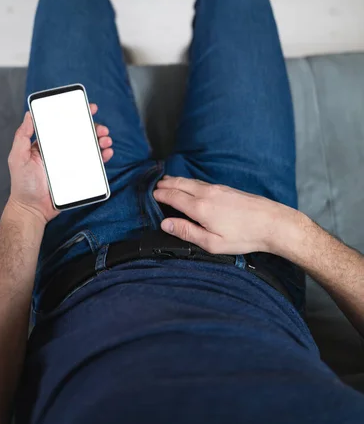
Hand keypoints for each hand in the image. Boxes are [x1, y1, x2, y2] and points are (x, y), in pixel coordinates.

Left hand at [7, 103, 113, 224]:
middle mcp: (61, 151)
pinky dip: (103, 157)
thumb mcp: (18, 157)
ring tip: (106, 140)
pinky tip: (107, 153)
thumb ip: (22, 136)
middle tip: (101, 128)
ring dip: (101, 140)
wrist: (32, 209)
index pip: (64, 125)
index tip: (88, 108)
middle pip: (81, 134)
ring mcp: (71, 163)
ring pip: (90, 147)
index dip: (77, 115)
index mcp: (49, 143)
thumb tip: (29, 115)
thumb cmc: (23, 184)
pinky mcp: (79, 175)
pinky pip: (94, 164)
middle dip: (94, 128)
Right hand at [153, 176, 300, 254]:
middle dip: (165, 184)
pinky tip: (189, 185)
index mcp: (199, 207)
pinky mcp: (226, 188)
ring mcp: (217, 188)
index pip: (172, 196)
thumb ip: (186, 232)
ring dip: (176, 181)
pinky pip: (200, 182)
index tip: (150, 195)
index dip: (159, 195)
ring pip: (190, 181)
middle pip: (179, 184)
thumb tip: (165, 224)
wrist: (272, 222)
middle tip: (154, 186)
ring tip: (167, 182)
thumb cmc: (243, 237)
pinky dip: (189, 182)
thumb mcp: (212, 243)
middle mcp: (206, 193)